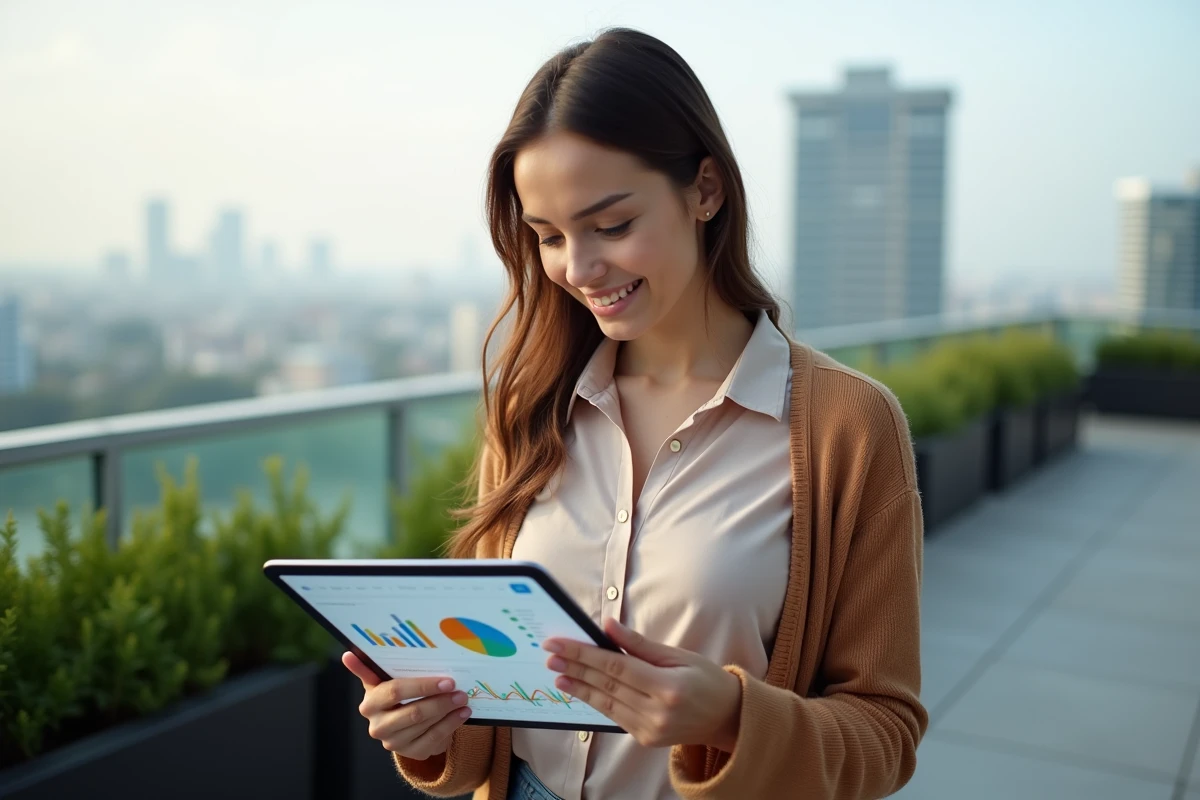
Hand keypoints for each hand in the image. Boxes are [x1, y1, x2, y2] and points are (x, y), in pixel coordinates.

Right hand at [342, 651, 472, 759]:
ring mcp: (394, 743)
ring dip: (449, 712)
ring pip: (426, 726)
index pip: (396, 692)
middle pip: (414, 712)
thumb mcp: (382, 681)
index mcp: (370, 704)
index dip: (422, 686)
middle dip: (440, 701)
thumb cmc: (393, 695)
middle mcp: (378, 726)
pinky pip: (434, 739)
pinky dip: (451, 725)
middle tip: (459, 691)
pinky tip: (462, 714)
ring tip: (463, 699)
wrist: (399, 725)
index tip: (446, 680)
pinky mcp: (411, 753)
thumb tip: (347, 655)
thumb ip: (368, 668)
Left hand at [543, 619, 741, 750]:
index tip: (558, 643)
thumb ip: (639, 645)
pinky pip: (614, 716)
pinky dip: (595, 700)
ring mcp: (650, 730)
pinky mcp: (645, 739)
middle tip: (550, 654)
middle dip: (575, 668)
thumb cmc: (707, 680)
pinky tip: (579, 689)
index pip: (615, 667)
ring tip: (557, 673)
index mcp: (668, 688)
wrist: (728, 718)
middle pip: (606, 685)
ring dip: (578, 687)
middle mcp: (657, 713)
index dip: (583, 654)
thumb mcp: (677, 656)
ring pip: (606, 703)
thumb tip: (608, 626)